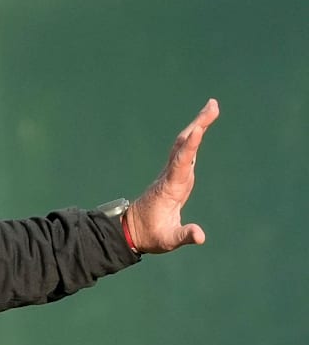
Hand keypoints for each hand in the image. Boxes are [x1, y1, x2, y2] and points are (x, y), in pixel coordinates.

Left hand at [126, 99, 219, 253]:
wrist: (131, 231)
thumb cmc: (150, 235)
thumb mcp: (168, 240)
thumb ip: (184, 236)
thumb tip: (201, 236)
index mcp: (170, 188)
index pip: (181, 163)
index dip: (190, 146)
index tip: (198, 128)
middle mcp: (170, 176)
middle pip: (184, 145)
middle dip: (198, 124)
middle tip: (213, 104)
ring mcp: (171, 174)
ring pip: (183, 145)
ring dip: (197, 126)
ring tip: (211, 108)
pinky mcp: (174, 176)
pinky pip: (184, 151)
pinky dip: (193, 137)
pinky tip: (200, 127)